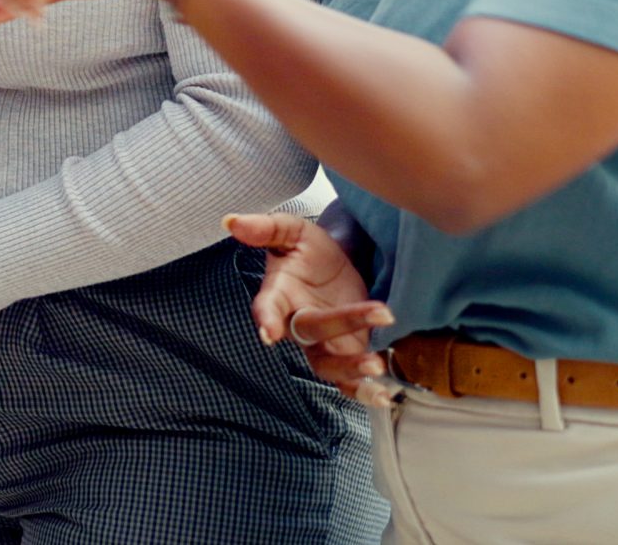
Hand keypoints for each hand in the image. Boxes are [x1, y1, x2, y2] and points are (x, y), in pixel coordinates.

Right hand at [225, 212, 391, 397]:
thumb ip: (266, 228)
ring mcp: (321, 344)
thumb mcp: (292, 232)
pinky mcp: (345, 355)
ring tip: (377, 365)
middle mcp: (297, 323)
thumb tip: (232, 221)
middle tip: (380, 312)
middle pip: (311, 330)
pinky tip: (385, 396)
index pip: (266, 307)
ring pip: (328, 365)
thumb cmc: (308, 252)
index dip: (266, 319)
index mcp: (278, 294)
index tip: (267, 332)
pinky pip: (349, 382)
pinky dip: (364, 391)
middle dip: (343, 323)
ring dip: (351, 368)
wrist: (336, 269)